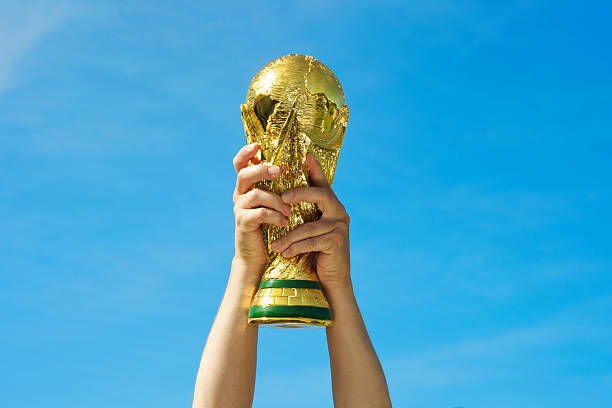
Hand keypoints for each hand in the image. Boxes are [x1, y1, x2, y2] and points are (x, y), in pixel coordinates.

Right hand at [233, 143, 291, 268]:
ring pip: (255, 194)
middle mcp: (240, 194)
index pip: (240, 163)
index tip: (257, 145)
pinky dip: (273, 216)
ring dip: (276, 200)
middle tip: (279, 171)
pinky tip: (284, 222)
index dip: (245, 152)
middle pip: (244, 174)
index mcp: (248, 186)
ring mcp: (240, 208)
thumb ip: (283, 186)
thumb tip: (307, 162)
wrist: (260, 256)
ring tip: (290, 210)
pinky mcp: (242, 223)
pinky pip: (258, 213)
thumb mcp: (278, 203)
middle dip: (262, 170)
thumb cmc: (273, 226)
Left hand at [270, 153, 350, 292]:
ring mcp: (340, 227)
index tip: (306, 154)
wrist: (332, 283)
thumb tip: (282, 199)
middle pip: (320, 195)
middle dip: (300, 194)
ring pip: (310, 225)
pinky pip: (312, 241)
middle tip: (282, 198)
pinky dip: (296, 247)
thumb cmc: (317, 255)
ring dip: (289, 235)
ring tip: (274, 244)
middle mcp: (339, 213)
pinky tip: (284, 253)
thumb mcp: (309, 231)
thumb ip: (304, 214)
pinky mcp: (337, 243)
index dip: (315, 169)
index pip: (322, 184)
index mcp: (332, 206)